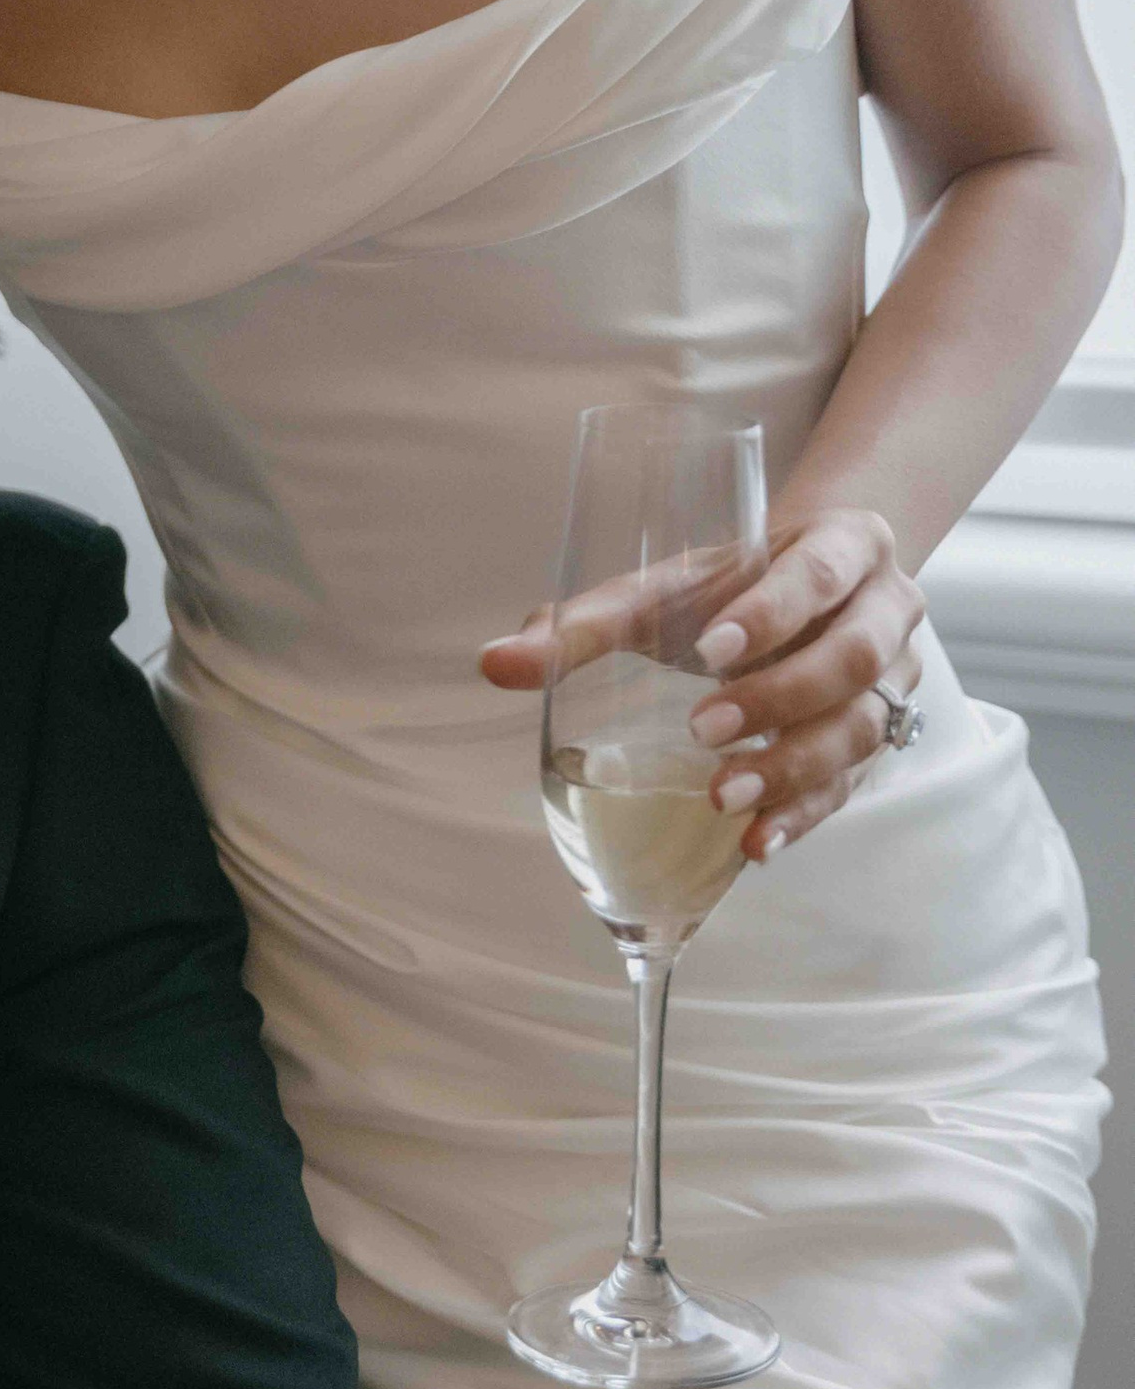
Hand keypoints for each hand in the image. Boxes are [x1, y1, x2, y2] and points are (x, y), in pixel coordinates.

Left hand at [482, 505, 924, 862]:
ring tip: (723, 797)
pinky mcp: (878, 740)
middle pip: (852, 658)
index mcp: (844, 544)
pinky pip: (851, 784)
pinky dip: (801, 816)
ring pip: (860, 726)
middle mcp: (886, 610)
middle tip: (704, 729)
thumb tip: (494, 665)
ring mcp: (895, 680)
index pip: (817, 573)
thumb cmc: (726, 590)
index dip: (773, 610)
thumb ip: (585, 625)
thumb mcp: (665, 592)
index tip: (710, 650)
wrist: (805, 598)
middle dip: (779, 697)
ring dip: (792, 768)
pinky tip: (754, 844)